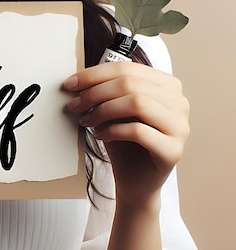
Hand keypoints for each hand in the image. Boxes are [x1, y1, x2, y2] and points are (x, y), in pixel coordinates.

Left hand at [63, 62, 189, 204]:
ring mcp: (180, 126)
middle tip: (74, 105)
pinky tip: (100, 135)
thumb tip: (77, 77)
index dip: (94, 74)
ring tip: (86, 120)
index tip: (69, 84)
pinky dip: (112, 130)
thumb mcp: (114, 108)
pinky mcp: (173, 150)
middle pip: (130, 84)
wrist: (134, 180)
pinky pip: (138, 130)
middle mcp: (179, 102)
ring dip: (103, 110)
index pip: (127, 68)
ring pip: (137, 103)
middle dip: (95, 93)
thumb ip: (105, 89)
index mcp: (166, 85)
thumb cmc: (123, 140)